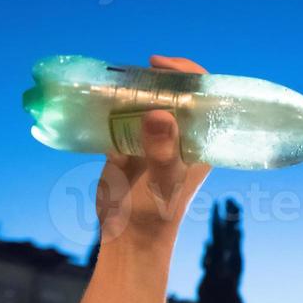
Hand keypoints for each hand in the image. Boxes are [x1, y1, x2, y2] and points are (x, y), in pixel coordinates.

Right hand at [95, 55, 212, 248]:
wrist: (128, 237)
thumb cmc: (156, 213)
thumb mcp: (164, 182)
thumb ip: (163, 151)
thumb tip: (160, 114)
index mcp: (201, 141)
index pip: (204, 96)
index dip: (188, 73)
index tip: (162, 65)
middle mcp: (180, 136)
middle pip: (174, 92)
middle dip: (158, 77)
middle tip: (137, 69)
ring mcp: (153, 139)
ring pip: (147, 102)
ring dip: (133, 88)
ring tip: (117, 79)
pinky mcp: (127, 145)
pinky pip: (121, 116)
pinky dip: (112, 104)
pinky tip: (98, 95)